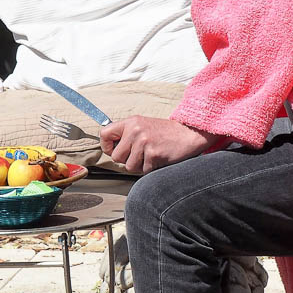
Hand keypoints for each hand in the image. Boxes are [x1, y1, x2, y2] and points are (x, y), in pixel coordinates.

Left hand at [100, 116, 218, 173]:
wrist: (188, 133)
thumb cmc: (165, 132)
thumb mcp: (142, 125)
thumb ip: (126, 134)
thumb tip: (110, 148)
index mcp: (130, 122)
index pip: (104, 134)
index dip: (107, 147)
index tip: (115, 150)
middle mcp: (135, 130)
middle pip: (116, 156)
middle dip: (126, 160)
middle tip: (139, 154)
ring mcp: (144, 142)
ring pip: (129, 166)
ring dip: (139, 165)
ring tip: (150, 155)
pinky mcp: (153, 154)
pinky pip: (143, 170)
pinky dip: (150, 168)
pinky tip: (158, 158)